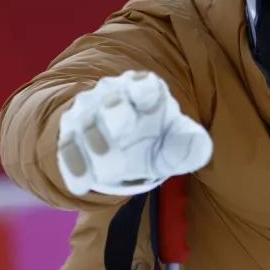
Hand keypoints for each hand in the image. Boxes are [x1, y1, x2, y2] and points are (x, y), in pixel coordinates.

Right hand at [56, 70, 212, 195]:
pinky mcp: (69, 136)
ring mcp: (87, 115)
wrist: (120, 145)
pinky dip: (74, 167)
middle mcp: (112, 97)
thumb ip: (189, 143)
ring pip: (86, 126)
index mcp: (143, 92)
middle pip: (112, 103)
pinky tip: (81, 185)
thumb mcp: (174, 141)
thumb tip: (202, 146)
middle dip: (116, 114)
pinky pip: (67, 149)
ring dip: (96, 146)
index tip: (148, 94)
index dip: (144, 88)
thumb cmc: (154, 135)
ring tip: (109, 170)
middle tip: (126, 128)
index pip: (143, 85)